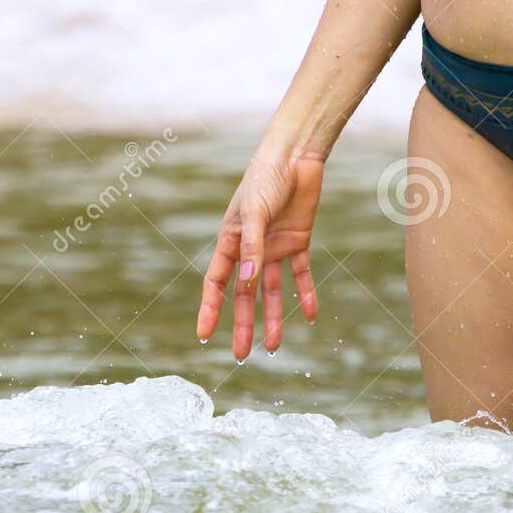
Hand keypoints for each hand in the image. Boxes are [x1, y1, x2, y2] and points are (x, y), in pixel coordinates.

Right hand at [197, 146, 323, 361]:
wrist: (296, 156)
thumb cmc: (266, 178)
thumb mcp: (255, 213)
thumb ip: (253, 248)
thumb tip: (246, 284)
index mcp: (231, 241)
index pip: (217, 282)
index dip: (210, 309)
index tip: (203, 334)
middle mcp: (251, 249)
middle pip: (245, 295)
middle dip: (243, 324)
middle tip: (242, 355)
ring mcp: (275, 247)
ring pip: (272, 291)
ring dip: (273, 317)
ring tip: (275, 346)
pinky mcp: (298, 242)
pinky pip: (301, 274)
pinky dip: (305, 294)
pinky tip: (309, 316)